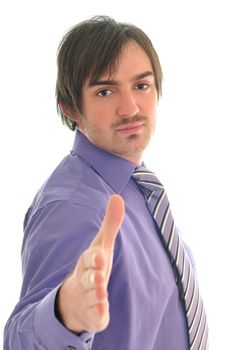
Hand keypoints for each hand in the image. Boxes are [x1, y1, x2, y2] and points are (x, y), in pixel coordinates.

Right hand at [57, 194, 124, 332]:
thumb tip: (117, 195)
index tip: (101, 255)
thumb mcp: (103, 245)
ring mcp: (88, 297)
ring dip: (96, 296)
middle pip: (89, 277)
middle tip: (99, 278)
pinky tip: (102, 314)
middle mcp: (86, 279)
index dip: (95, 258)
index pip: (90, 258)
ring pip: (92, 297)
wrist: (75, 299)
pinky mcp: (93, 314)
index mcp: (89, 262)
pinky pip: (95, 316)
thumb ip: (111, 223)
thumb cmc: (93, 267)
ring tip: (102, 294)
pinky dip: (98, 314)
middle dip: (93, 277)